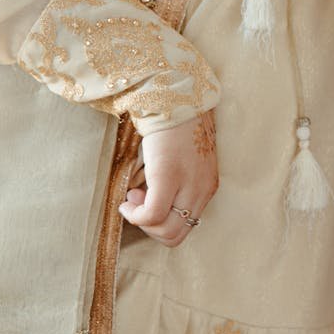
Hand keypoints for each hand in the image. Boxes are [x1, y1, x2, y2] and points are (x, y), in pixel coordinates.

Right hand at [119, 111, 218, 246]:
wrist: (175, 99)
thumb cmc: (174, 129)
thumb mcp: (183, 164)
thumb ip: (176, 186)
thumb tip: (150, 204)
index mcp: (206, 187)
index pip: (186, 226)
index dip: (161, 224)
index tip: (147, 203)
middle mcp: (202, 190)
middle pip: (176, 235)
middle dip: (150, 228)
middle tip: (137, 203)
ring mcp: (188, 184)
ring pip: (165, 231)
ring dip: (142, 221)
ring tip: (132, 197)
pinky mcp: (169, 176)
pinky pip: (152, 214)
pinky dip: (136, 215)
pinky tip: (127, 199)